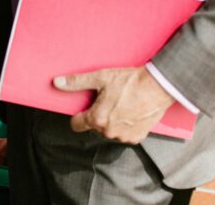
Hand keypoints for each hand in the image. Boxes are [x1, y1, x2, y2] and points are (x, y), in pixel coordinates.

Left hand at [53, 66, 172, 143]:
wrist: (157, 86)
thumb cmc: (129, 81)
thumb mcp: (100, 77)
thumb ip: (76, 82)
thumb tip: (57, 83)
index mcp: (97, 119)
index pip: (76, 125)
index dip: (78, 115)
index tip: (84, 107)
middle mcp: (109, 132)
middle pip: (94, 126)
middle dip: (98, 115)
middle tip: (108, 100)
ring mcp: (123, 136)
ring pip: (109, 130)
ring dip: (112, 121)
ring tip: (121, 104)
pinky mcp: (137, 137)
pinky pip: (124, 134)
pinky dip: (125, 125)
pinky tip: (131, 111)